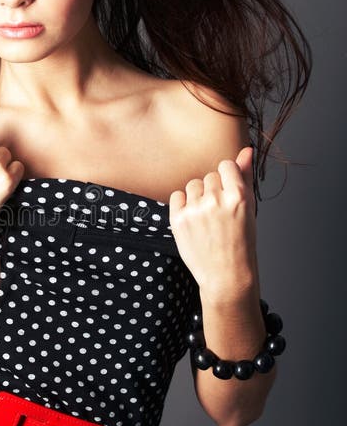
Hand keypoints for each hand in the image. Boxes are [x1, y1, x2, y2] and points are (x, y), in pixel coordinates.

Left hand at [168, 146, 258, 302]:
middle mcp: (216, 200)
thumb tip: (246, 150)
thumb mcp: (249, 209)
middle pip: (209, 177)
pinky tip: (193, 219)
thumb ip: (245, 177)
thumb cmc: (241, 241)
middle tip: (219, 214)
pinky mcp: (178, 219)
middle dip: (213, 190)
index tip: (228, 193)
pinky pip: (177, 195)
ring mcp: (196, 210)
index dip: (226, 178)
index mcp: (239, 196)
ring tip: (207, 218)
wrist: (226, 274)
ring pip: (193, 185)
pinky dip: (183, 204)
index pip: (226, 166)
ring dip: (198, 196)